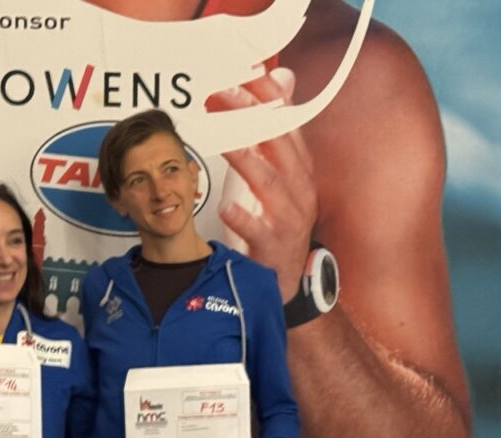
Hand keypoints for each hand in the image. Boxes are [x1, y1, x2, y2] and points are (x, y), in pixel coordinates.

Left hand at [213, 67, 317, 300]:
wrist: (285, 279)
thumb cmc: (278, 223)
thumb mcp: (279, 175)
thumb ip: (275, 131)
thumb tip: (282, 79)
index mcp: (299, 170)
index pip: (286, 124)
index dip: (268, 98)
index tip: (245, 74)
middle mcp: (300, 189)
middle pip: (276, 145)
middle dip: (250, 117)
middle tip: (221, 95)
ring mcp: (290, 218)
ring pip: (269, 183)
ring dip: (246, 159)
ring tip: (222, 142)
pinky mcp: (275, 247)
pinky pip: (260, 230)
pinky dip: (244, 219)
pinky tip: (226, 208)